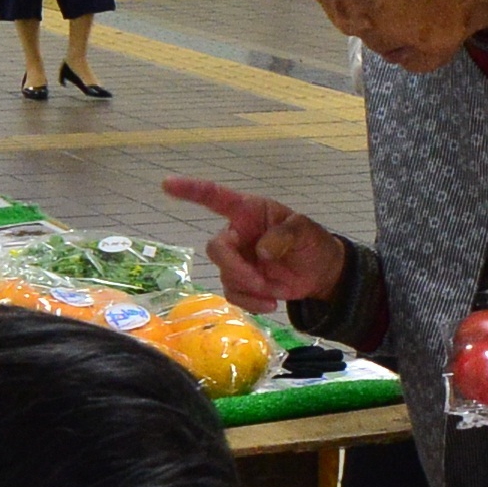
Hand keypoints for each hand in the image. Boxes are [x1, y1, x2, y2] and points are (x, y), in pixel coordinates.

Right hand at [163, 175, 346, 309]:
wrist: (320, 273)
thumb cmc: (311, 242)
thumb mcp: (306, 231)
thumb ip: (286, 236)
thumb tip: (261, 250)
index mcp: (249, 211)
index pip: (215, 197)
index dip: (191, 190)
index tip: (167, 184)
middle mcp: (237, 233)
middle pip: (216, 248)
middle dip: (234, 267)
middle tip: (259, 282)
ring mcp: (237, 259)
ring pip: (224, 275)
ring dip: (248, 287)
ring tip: (273, 291)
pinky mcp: (240, 282)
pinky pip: (233, 294)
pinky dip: (251, 302)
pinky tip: (270, 303)